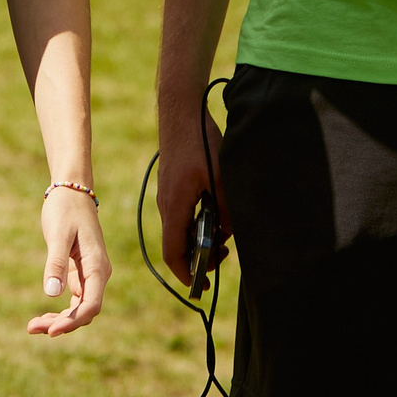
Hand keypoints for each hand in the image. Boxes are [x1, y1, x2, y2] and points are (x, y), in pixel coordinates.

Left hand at [26, 188, 109, 336]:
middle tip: (32, 328)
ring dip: (59, 319)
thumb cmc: (65, 210)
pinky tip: (40, 316)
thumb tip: (51, 294)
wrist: (71, 192)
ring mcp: (90, 275)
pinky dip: (59, 309)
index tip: (51, 331)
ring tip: (32, 326)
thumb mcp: (58, 234)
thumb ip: (56, 263)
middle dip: (61, 323)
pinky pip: (73, 299)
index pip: (91, 304)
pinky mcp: (80, 273)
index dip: (73, 321)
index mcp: (97, 266)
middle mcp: (98, 274)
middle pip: (84, 310)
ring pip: (78, 308)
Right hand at [153, 107, 227, 289]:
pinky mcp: (172, 187)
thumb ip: (227, 207)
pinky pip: (182, 215)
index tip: (200, 284)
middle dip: (199, 257)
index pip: (173, 253)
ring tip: (224, 233)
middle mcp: (166, 205)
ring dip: (200, 238)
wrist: (181, 112)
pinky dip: (197, 222)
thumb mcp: (221, 176)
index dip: (186, 273)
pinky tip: (215, 213)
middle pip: (178, 244)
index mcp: (175, 206)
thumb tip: (230, 231)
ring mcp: (167, 196)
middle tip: (223, 256)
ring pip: (181, 229)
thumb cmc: (200, 141)